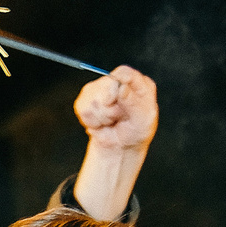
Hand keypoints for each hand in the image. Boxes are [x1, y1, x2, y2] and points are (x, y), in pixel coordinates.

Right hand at [66, 66, 155, 222]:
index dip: (119, 92)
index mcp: (139, 84)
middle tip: (114, 121)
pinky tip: (98, 126)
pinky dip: (89, 120)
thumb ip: (132, 101)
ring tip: (107, 126)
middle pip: (104, 84)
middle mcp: (121, 82)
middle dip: (108, 108)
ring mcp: (102, 91)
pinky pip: (82, 106)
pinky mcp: (87, 102)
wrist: (120, 151)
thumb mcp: (143, 120)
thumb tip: (118, 86)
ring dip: (97, 117)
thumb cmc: (136, 134)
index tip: (121, 109)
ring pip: (89, 96)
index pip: (124, 75)